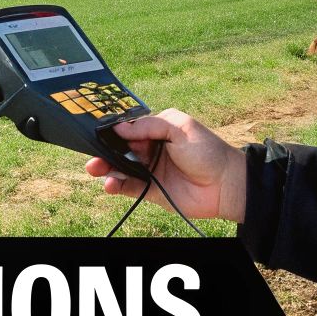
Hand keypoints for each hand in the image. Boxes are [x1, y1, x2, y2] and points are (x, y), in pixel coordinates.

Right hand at [85, 109, 246, 221]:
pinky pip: (127, 187)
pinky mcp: (149, 190)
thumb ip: (150, 125)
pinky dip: (115, 185)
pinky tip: (109, 184)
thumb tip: (120, 128)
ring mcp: (149, 170)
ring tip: (94, 168)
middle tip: (92, 154)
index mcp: (157, 130)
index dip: (114, 131)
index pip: (129, 129)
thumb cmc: (207, 151)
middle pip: (120, 148)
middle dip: (105, 150)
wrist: (224, 184)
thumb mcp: (180, 128)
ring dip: (105, 168)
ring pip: (120, 168)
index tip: (98, 133)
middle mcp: (150, 149)